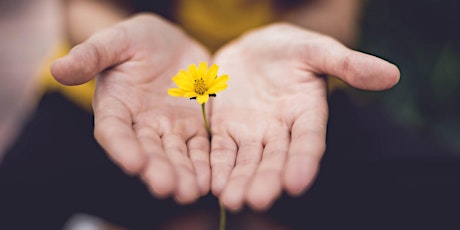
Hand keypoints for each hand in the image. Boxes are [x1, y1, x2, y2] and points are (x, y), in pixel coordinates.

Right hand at [51, 14, 211, 203]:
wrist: (170, 43)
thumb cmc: (137, 40)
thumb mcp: (116, 40)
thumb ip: (91, 55)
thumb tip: (57, 68)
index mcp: (116, 106)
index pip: (114, 131)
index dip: (122, 147)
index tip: (133, 163)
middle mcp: (140, 125)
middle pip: (147, 151)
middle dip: (157, 170)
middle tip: (167, 187)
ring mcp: (168, 128)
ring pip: (175, 155)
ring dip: (183, 174)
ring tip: (190, 191)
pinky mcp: (193, 127)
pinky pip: (200, 148)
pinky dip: (204, 164)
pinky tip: (210, 179)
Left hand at [209, 23, 399, 210]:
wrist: (254, 48)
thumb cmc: (290, 49)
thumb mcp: (317, 50)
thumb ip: (348, 63)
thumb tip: (391, 74)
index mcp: (307, 114)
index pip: (308, 142)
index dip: (304, 162)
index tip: (297, 183)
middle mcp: (280, 131)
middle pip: (275, 159)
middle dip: (266, 180)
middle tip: (257, 200)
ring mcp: (252, 133)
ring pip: (246, 161)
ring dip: (239, 181)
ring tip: (232, 200)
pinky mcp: (226, 129)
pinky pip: (220, 151)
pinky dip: (217, 166)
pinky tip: (212, 183)